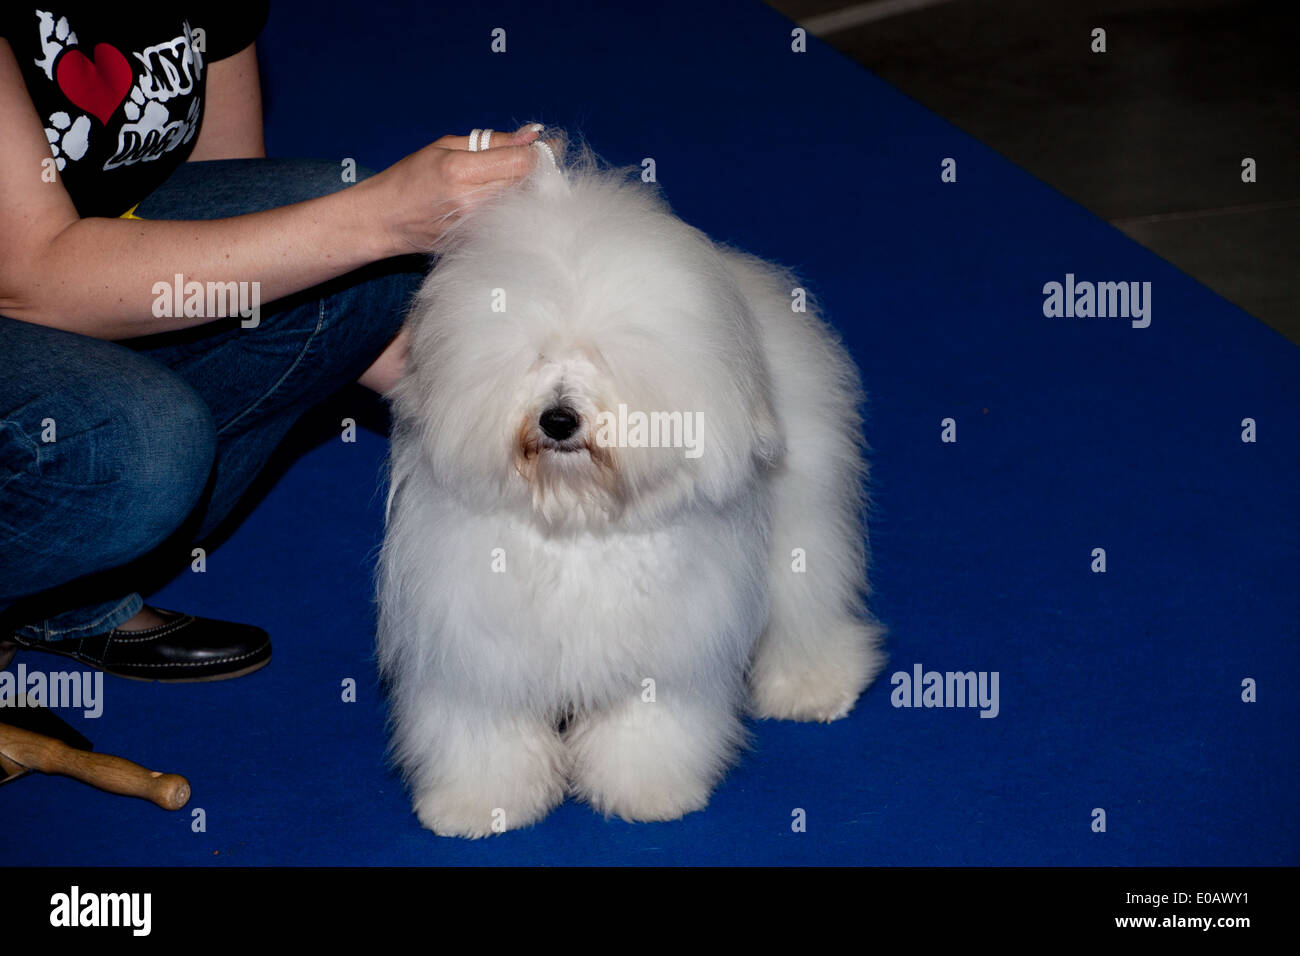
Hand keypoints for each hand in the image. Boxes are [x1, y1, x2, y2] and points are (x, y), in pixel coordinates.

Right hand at [361, 124, 542, 256]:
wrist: (384, 219)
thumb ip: (493, 142)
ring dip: (529, 191)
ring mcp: (475, 226)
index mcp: (461, 171)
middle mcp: (471, 201)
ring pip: (523, 205)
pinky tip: (507, 202)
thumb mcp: (446, 146)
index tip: (544, 147)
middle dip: (539, 171)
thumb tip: (531, 135)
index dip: (538, 154)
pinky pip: (510, 222)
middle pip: (527, 185)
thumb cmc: (411, 177)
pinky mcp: (476, 241)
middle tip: (541, 162)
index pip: (521, 163)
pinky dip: (516, 210)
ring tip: (520, 181)